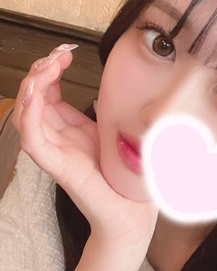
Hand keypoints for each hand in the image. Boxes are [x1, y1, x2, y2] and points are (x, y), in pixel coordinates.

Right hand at [13, 45, 157, 251]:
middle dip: (41, 70)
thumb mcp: (122, 136)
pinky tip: (36, 95)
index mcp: (74, 132)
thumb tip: (122, 87)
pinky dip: (29, 116)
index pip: (49, 94)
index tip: (66, 52)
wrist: (136, 218)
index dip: (50, 70)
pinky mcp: (60, 170)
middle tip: (57, 54)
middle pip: (34, 99)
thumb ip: (113, 115)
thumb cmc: (129, 181)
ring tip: (47, 67)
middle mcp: (61, 141)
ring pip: (27, 116)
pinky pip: (33, 141)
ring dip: (31, 86)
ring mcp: (58, 155)